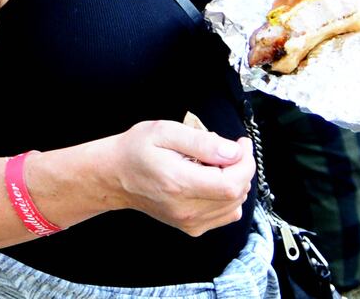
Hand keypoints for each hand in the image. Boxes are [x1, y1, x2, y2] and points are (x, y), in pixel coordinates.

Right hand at [107, 120, 253, 236]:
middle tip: (228, 149)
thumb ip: (201, 142)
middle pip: (237, 194)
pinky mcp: (191, 227)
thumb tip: (233, 152)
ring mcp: (189, 221)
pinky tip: (212, 181)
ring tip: (216, 164)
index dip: (245, 163)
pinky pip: (225, 214)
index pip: (232, 183)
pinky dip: (228, 197)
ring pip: (235, 205)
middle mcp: (186, 208)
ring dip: (235, 182)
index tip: (241, 144)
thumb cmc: (135, 150)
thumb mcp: (164, 132)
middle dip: (241, 168)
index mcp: (179, 183)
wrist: (114, 176)